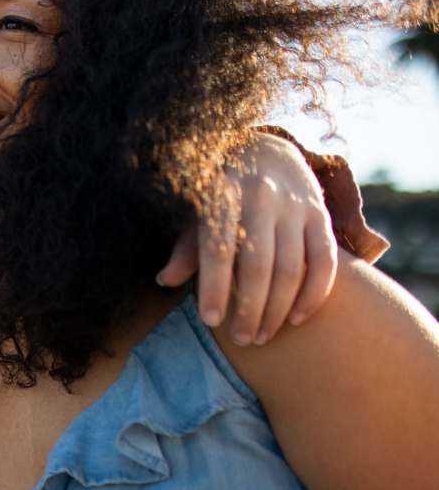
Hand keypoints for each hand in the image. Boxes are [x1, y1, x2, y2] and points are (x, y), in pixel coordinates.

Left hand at [157, 133, 337, 344]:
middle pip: (258, 265)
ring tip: (263, 336)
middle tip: (242, 340)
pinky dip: (314, 293)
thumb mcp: (197, 210)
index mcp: (221, 193)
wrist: (268, 149)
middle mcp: (260, 197)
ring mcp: (295, 205)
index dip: (215, 287)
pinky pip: (324, 261)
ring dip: (278, 309)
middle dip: (250, 309)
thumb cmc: (221, 190)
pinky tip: (297, 318)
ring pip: (292, 268)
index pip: (218, 248)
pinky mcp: (321, 214)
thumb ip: (186, 246)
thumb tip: (165, 280)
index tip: (211, 321)